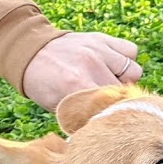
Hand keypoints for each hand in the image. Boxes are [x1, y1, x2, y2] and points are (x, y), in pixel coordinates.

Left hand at [22, 32, 141, 110]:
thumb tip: (108, 125)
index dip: (112, 112)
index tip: (107, 114)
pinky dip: (126, 59)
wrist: (28, 50)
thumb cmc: (44, 84)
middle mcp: (91, 64)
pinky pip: (131, 51)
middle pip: (125, 91)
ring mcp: (98, 49)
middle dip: (117, 96)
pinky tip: (112, 64)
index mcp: (77, 84)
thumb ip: (84, 115)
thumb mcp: (57, 106)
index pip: (113, 106)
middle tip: (102, 96)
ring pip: (134, 71)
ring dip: (124, 78)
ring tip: (108, 78)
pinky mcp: (103, 38)